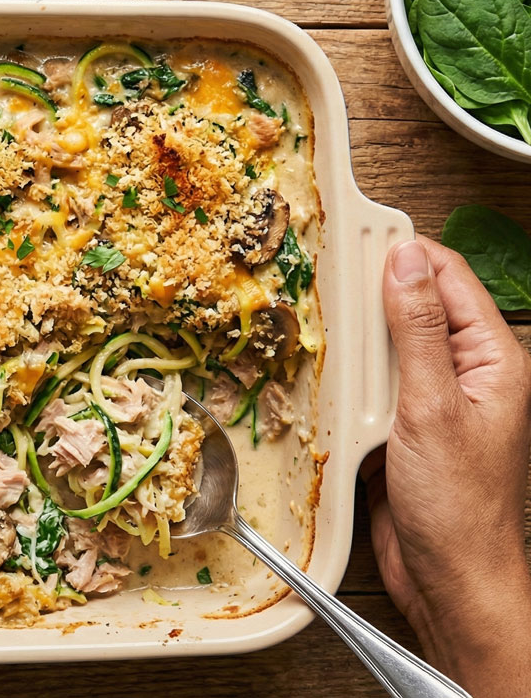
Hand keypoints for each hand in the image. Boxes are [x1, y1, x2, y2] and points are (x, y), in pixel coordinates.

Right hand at [366, 236, 530, 695]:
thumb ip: (418, 331)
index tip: (359, 231)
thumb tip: (404, 262)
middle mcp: (466, 374)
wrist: (448, 579)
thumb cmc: (458, 506)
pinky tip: (321, 377)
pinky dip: (345, 380)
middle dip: (370, 295)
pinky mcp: (401, 428)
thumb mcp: (433, 407)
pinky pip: (369, 388)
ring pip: (386, 348)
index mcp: (495, 360)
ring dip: (353, 341)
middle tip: (322, 278)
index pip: (449, 279)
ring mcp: (432, 401)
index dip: (406, 252)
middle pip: (415, 308)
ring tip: (315, 325)